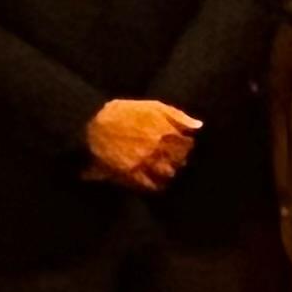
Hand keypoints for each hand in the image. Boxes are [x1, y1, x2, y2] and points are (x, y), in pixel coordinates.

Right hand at [85, 99, 199, 190]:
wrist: (93, 123)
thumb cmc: (124, 112)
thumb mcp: (152, 107)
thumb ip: (178, 116)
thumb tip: (199, 126)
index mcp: (164, 131)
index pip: (188, 145)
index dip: (188, 146)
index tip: (185, 146)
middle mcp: (157, 147)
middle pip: (180, 160)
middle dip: (181, 159)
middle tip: (178, 159)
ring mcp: (144, 161)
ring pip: (168, 173)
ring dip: (170, 171)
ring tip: (167, 169)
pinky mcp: (130, 173)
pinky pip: (150, 185)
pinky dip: (157, 185)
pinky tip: (157, 183)